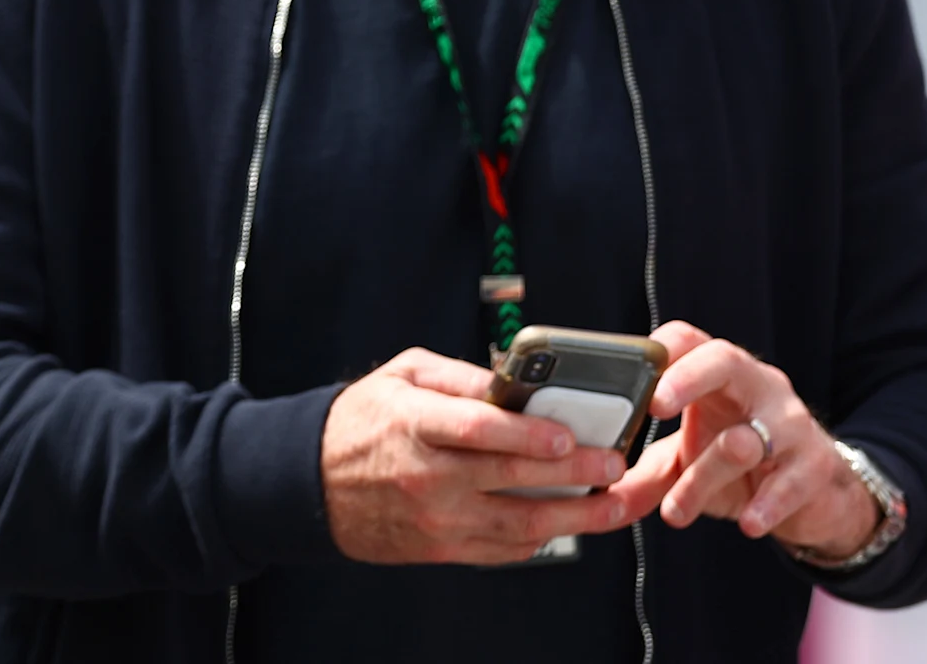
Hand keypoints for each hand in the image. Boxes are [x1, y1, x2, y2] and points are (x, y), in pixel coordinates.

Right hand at [323, 349, 670, 564]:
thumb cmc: (361, 423)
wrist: (312, 484)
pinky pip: (504, 550)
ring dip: (576, 517)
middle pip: (510, 479)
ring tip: (614, 504)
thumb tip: (515, 381)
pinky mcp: (441, 549)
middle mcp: (425, 476)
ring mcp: (435, 519)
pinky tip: (570, 524)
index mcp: (413, 425)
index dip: (528, 435)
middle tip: (613, 463)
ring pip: (520, 525)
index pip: (477, 431)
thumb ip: (459, 376)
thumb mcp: (400, 376)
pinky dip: (543, 539)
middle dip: (572, 474)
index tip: (568, 436)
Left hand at [644, 322, 878, 558]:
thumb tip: (596, 499)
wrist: (813, 496)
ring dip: (704, 476)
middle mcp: (757, 386)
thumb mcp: (685, 462)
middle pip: (725, 360)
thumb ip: (644, 475)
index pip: (689, 340)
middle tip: (656, 403)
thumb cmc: (739, 462)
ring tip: (675, 511)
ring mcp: (790, 422)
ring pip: (745, 438)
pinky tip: (749, 523)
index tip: (632, 373)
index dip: (662, 349)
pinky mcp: (816, 464)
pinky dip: (767, 504)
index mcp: (718, 376)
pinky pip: (790, 481)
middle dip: (688, 377)